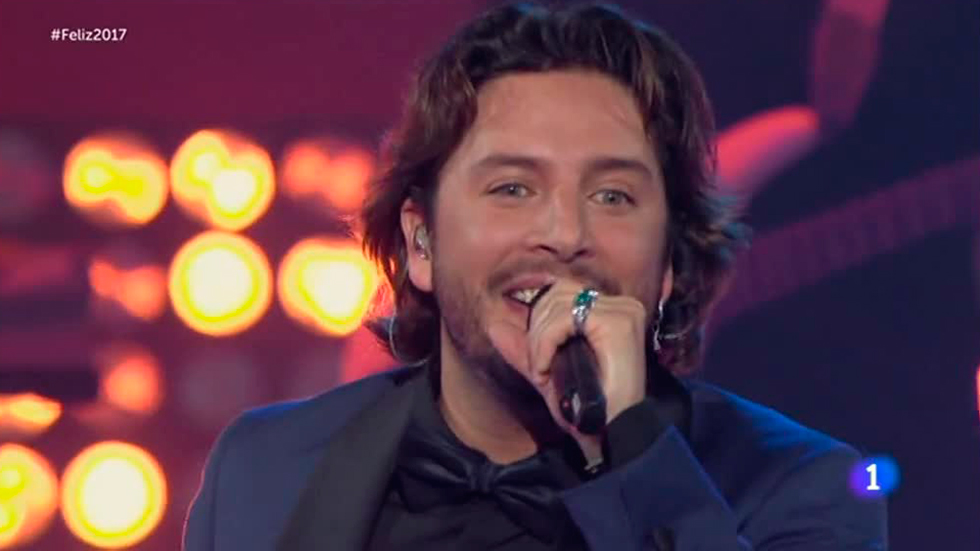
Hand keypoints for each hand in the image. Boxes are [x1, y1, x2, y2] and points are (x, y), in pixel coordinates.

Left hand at [488, 278, 648, 451]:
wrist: (610, 435)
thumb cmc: (587, 408)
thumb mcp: (549, 373)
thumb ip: (524, 348)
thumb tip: (494, 325)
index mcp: (612, 311)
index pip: (562, 292)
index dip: (540, 323)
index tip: (539, 360)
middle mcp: (622, 305)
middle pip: (557, 293)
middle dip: (536, 332)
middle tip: (539, 369)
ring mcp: (623, 311)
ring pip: (557, 304)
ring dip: (538, 341)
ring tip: (543, 372)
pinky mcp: (618, 323)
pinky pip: (563, 319)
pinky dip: (544, 344)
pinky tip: (546, 370)